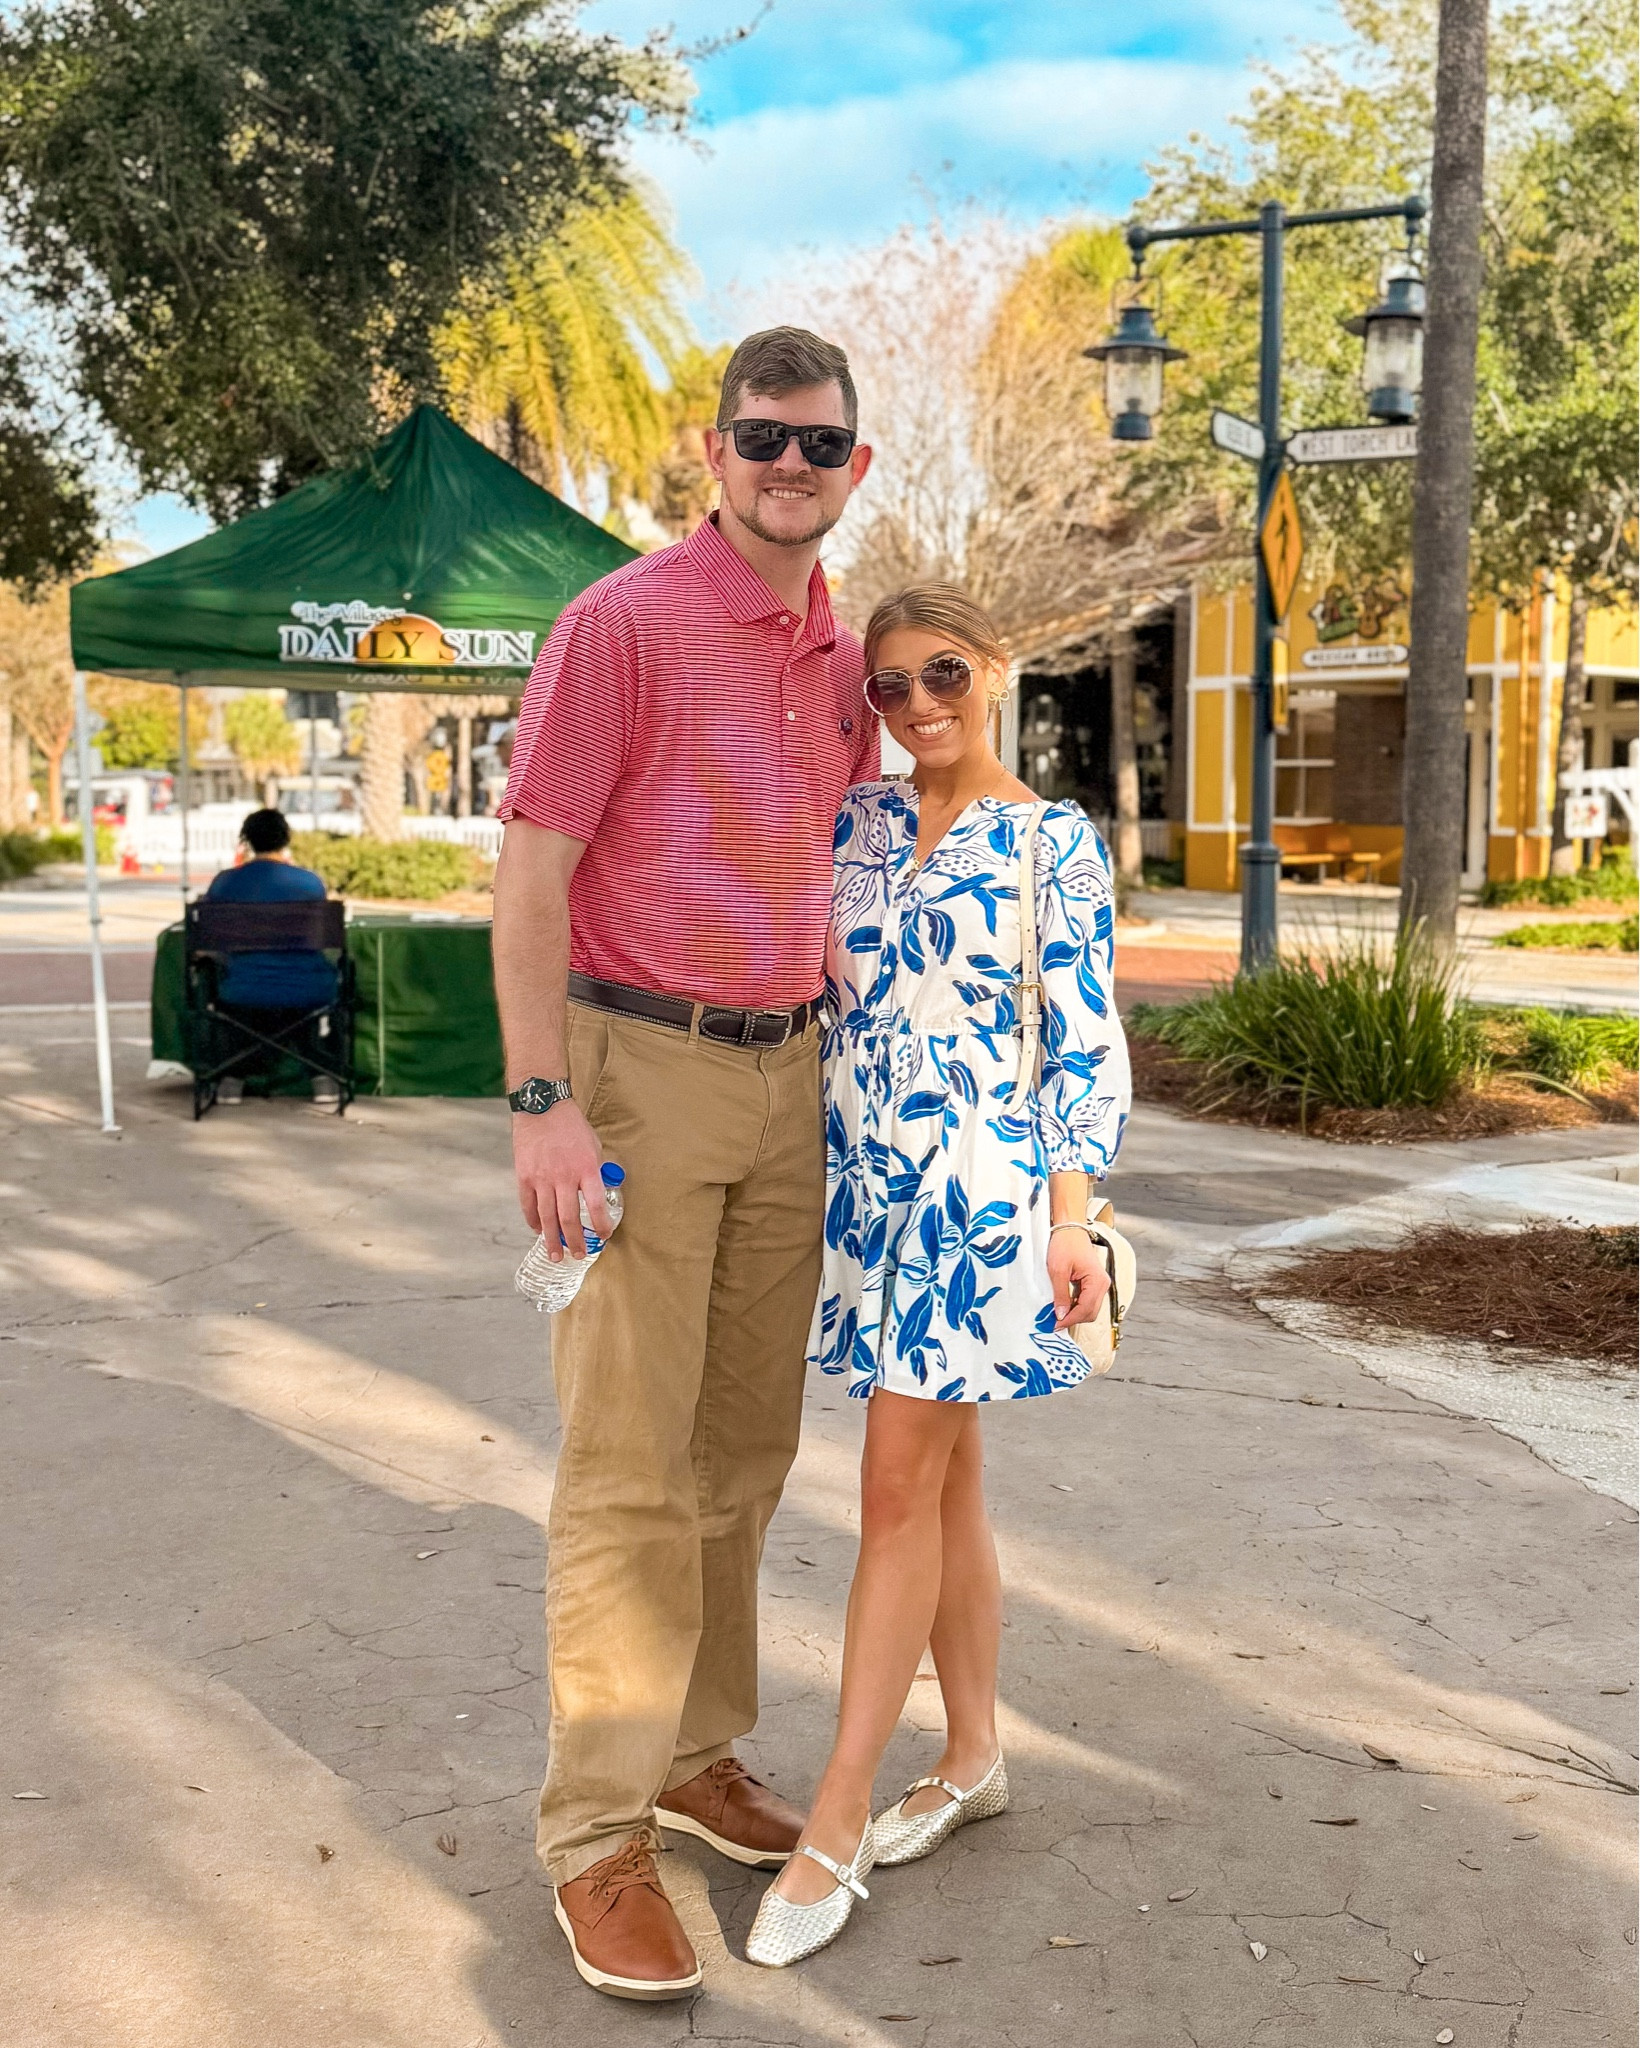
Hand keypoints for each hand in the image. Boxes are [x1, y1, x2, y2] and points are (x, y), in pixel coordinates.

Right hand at [511, 1101, 609, 1258]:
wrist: (542, 1107)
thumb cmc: (571, 1125)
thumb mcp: (593, 1145)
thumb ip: (595, 1170)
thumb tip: (598, 1191)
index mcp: (586, 1169)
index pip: (596, 1205)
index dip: (601, 1225)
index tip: (604, 1236)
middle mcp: (564, 1177)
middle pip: (569, 1218)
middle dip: (575, 1241)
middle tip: (579, 1255)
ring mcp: (542, 1178)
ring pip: (547, 1217)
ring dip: (552, 1240)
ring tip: (556, 1255)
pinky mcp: (524, 1176)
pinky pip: (528, 1205)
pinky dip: (532, 1221)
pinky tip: (537, 1230)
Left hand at [1047, 1228, 1110, 1330]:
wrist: (1069, 1228)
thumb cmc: (1064, 1244)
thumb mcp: (1057, 1270)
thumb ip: (1061, 1294)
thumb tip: (1061, 1315)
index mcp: (1097, 1281)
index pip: (1086, 1310)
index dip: (1069, 1320)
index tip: (1054, 1325)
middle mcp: (1102, 1284)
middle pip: (1090, 1313)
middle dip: (1073, 1319)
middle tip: (1053, 1323)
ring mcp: (1099, 1284)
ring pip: (1089, 1309)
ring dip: (1074, 1314)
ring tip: (1056, 1315)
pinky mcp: (1093, 1283)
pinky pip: (1086, 1301)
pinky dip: (1075, 1306)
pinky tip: (1062, 1306)